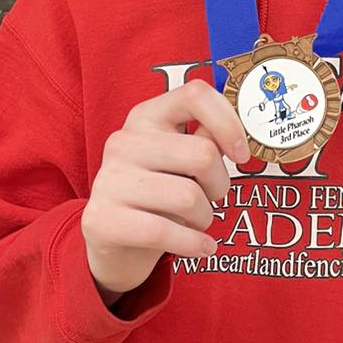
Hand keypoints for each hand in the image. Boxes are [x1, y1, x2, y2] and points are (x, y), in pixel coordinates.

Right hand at [81, 78, 250, 299]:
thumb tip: (235, 134)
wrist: (112, 241)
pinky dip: (195, 245)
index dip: (228, 123)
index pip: (194, 94)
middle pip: (203, 154)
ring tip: (196, 221)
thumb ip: (205, 140)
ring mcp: (108, 179)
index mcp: (146, 116)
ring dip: (205, 217)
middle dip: (220, 184)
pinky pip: (164, 232)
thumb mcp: (181, 162)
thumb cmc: (158, 194)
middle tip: (212, 198)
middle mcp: (124, 141)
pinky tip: (202, 248)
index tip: (241, 154)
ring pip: (189, 197)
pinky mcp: (101, 219)